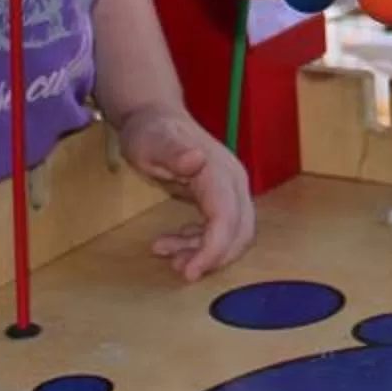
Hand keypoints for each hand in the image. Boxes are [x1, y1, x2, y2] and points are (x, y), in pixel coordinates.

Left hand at [112, 104, 256, 280]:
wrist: (154, 117)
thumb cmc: (151, 131)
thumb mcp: (152, 142)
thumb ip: (173, 152)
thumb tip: (197, 159)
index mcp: (219, 172)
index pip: (227, 219)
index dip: (213, 250)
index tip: (189, 273)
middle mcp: (233, 182)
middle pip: (240, 232)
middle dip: (214, 257)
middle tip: (180, 270)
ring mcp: (231, 190)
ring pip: (234, 234)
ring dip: (205, 253)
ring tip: (167, 254)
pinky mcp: (222, 198)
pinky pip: (222, 230)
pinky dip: (201, 244)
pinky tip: (174, 244)